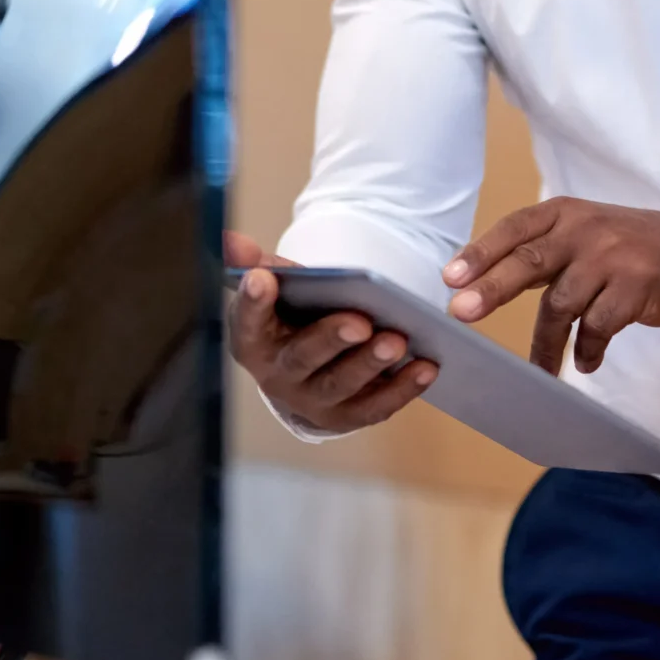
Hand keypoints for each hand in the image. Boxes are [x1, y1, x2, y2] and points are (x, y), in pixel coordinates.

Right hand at [225, 229, 436, 433]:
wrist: (308, 363)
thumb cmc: (291, 315)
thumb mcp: (275, 287)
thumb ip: (257, 263)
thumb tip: (233, 242)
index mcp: (253, 340)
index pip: (247, 322)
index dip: (252, 302)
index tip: (262, 278)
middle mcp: (278, 377)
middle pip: (302, 359)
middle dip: (331, 339)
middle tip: (361, 322)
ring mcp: (311, 401)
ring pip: (340, 386)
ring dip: (370, 365)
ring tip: (398, 341)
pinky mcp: (346, 416)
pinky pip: (375, 407)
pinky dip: (402, 389)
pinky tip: (427, 366)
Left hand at [442, 199, 659, 373]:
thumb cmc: (626, 246)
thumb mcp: (583, 232)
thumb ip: (539, 251)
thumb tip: (477, 284)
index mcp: (565, 212)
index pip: (515, 230)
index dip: (481, 253)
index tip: (450, 278)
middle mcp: (585, 230)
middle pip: (529, 262)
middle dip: (492, 289)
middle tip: (460, 312)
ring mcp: (612, 258)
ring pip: (561, 305)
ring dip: (546, 344)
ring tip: (540, 370)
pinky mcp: (635, 287)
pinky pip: (597, 326)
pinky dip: (587, 350)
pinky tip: (585, 361)